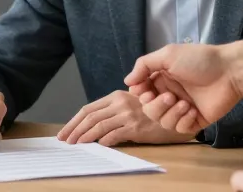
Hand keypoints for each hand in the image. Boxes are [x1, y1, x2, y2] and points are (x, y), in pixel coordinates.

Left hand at [56, 90, 196, 145]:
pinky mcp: (136, 127)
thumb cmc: (152, 112)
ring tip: (76, 145)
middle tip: (65, 140)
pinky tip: (97, 146)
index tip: (65, 131)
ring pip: (98, 126)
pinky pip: (114, 135)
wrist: (177, 115)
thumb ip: (113, 111)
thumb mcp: (131, 105)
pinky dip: (103, 141)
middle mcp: (120, 103)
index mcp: (116, 96)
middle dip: (74, 130)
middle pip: (90, 117)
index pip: (88, 108)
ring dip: (84, 137)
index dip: (74, 121)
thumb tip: (92, 126)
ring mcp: (128, 115)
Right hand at [124, 43, 241, 132]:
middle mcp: (170, 93)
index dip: (141, 95)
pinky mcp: (195, 120)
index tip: (145, 91)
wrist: (230, 71)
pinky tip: (193, 110)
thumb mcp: (168, 55)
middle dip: (157, 106)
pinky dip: (184, 121)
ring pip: (163, 122)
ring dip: (171, 114)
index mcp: (162, 78)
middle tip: (170, 96)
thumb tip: (127, 80)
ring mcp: (183, 108)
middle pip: (150, 110)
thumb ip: (144, 65)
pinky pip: (181, 129)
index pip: (141, 93)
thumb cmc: (199, 59)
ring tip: (185, 103)